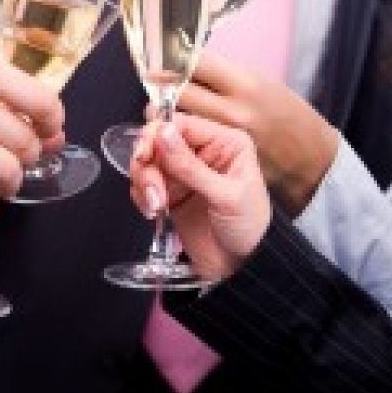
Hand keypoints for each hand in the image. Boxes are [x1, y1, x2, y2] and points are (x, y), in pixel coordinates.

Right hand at [129, 114, 270, 280]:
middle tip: (154, 191)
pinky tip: (153, 212)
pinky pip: (143, 183)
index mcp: (224, 142)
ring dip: (144, 182)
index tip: (145, 155)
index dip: (156, 135)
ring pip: (147, 162)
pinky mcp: (169, 192)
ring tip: (156, 207)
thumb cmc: (249, 228)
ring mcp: (183, 172)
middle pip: (157, 140)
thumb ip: (191, 166)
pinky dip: (141, 195)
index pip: (180, 124)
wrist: (243, 269)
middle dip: (148, 164)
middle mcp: (201, 151)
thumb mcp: (226, 196)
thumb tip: (162, 132)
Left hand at [171, 54, 338, 213]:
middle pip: (176, 94)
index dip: (171, 60)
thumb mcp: (260, 84)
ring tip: (164, 109)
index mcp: (243, 86)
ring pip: (175, 121)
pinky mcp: (217, 162)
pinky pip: (185, 146)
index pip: (193, 64)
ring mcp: (223, 140)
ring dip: (163, 114)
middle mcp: (230, 112)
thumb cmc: (285, 115)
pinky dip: (175, 137)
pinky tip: (178, 133)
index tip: (160, 58)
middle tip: (155, 84)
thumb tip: (183, 64)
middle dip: (161, 88)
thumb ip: (222, 77)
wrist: (308, 159)